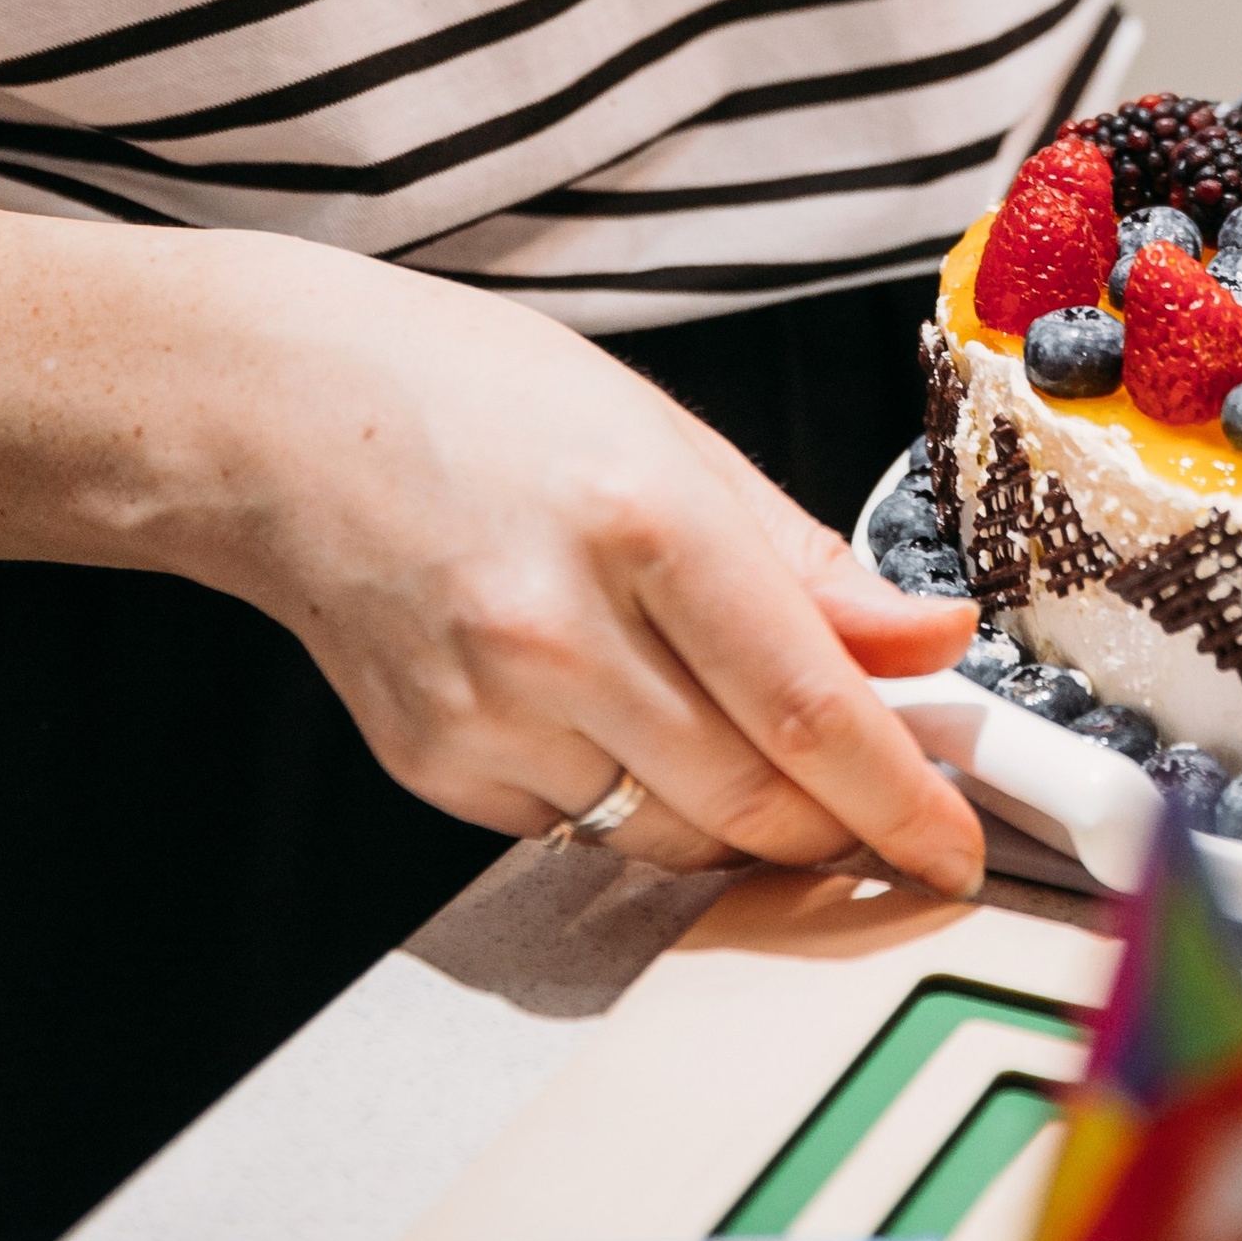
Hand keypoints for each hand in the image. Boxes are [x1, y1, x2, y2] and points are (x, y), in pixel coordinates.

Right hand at [174, 236, 984, 887]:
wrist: (282, 418)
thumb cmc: (479, 397)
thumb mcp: (667, 435)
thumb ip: (803, 555)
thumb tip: (928, 638)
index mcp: (643, 518)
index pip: (808, 703)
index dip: (902, 794)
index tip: (959, 842)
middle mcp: (560, 629)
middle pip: (749, 795)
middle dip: (843, 827)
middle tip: (899, 818)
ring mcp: (486, 711)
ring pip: (669, 834)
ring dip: (748, 824)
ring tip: (772, 761)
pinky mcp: (435, 766)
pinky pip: (579, 827)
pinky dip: (636, 802)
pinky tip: (631, 724)